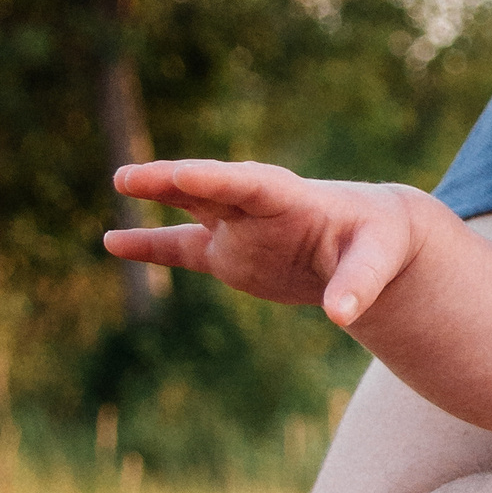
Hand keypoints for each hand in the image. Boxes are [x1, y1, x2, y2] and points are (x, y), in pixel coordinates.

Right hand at [103, 159, 432, 328]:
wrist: (371, 244)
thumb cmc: (379, 243)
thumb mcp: (379, 260)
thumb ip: (359, 284)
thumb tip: (343, 316)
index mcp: (293, 197)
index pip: (251, 184)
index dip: (217, 180)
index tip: (183, 176)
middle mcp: (257, 206)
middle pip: (210, 188)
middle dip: (173, 181)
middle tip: (130, 177)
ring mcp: (238, 227)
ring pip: (189, 208)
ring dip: (156, 196)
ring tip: (119, 182)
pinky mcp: (228, 254)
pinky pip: (181, 248)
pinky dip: (150, 246)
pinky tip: (112, 242)